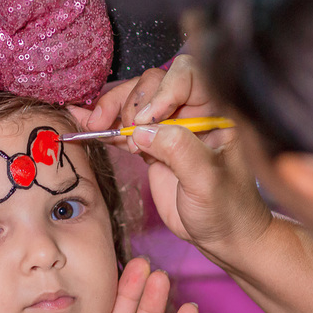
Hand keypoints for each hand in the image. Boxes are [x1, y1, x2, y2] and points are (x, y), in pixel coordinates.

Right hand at [78, 56, 273, 270]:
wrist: (223, 237)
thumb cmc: (227, 209)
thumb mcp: (207, 180)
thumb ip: (179, 150)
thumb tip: (142, 130)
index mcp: (216, 110)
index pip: (188, 75)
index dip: (163, 90)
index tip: (146, 120)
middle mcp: (193, 112)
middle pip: (154, 83)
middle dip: (132, 101)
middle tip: (122, 130)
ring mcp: (170, 128)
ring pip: (135, 101)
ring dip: (112, 110)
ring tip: (100, 129)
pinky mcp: (152, 145)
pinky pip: (124, 126)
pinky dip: (104, 125)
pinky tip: (85, 125)